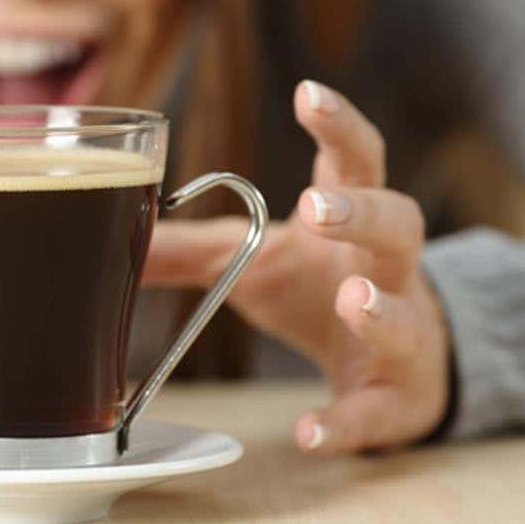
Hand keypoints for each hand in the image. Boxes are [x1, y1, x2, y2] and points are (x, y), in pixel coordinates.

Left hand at [145, 80, 449, 454]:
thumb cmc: (316, 291)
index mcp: (346, 224)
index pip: (354, 161)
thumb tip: (115, 229)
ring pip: (408, 313)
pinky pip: (379, 410)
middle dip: (362, 213)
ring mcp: (402, 333)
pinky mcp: (395, 398)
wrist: (393, 366)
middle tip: (316, 208)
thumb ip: (191, 247)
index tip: (307, 92)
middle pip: (399, 223)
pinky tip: (308, 430)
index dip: (338, 125)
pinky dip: (345, 421)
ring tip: (351, 300)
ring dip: (380, 307)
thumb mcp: (256, 261)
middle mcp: (385, 269)